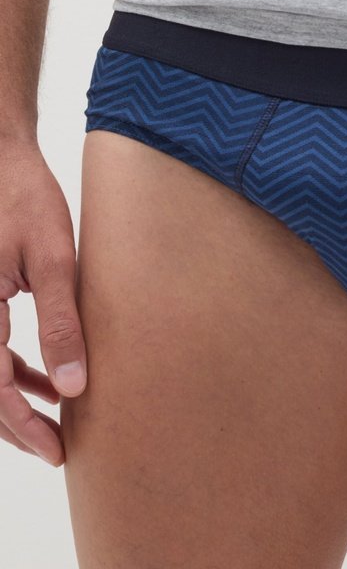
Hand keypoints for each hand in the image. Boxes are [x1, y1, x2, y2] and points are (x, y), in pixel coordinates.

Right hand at [0, 137, 87, 466]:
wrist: (2, 161)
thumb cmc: (26, 199)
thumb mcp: (54, 259)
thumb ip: (61, 322)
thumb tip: (73, 386)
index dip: (23, 425)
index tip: (55, 450)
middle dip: (17, 425)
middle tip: (57, 449)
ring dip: (15, 402)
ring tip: (55, 424)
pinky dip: (13, 372)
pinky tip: (45, 381)